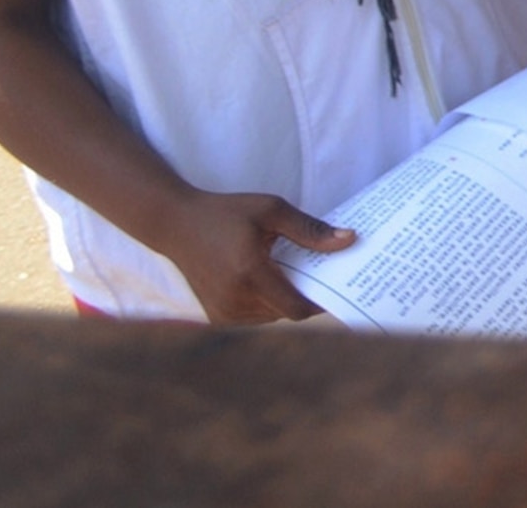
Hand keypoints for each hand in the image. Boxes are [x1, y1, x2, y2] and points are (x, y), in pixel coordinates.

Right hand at [151, 188, 352, 323]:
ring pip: (272, 316)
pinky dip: (268, 302)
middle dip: (307, 296)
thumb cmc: (226, 212)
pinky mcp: (216, 316)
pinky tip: (272, 278)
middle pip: (287, 312)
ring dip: (287, 299)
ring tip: (296, 272)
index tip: (341, 285)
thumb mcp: (271, 210)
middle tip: (324, 274)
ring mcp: (222, 312)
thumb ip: (310, 229)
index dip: (322, 302)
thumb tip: (350, 240)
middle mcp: (235, 299)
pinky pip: (255, 316)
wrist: (176, 224)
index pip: (297, 308)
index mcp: (250, 274)